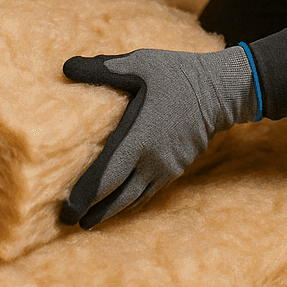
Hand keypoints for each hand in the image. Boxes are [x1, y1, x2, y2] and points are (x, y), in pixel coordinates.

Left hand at [59, 45, 261, 228]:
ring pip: (134, 199)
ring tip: (90, 220)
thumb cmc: (177, 74)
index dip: (83, 198)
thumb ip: (101, 69)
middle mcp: (152, 161)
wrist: (221, 90)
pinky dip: (131, 202)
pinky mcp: (177, 168)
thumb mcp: (139, 64)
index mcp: (138, 139)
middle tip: (69, 222)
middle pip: (117, 198)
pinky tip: (121, 203)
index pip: (105, 179)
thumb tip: (65, 67)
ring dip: (111, 211)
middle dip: (93, 212)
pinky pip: (149, 192)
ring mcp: (166, 168)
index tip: (65, 212)